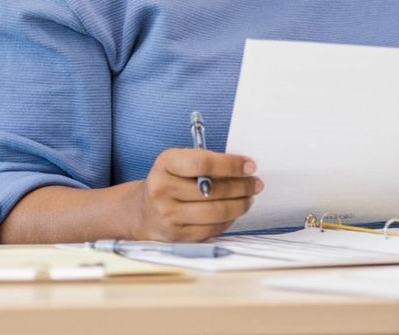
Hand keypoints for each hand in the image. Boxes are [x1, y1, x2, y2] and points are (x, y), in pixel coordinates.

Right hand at [133, 148, 262, 241]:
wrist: (143, 212)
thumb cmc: (169, 181)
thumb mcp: (178, 162)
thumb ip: (206, 162)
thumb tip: (243, 169)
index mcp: (165, 164)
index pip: (203, 163)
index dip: (231, 165)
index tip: (250, 166)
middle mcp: (162, 190)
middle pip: (212, 190)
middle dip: (241, 187)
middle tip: (255, 183)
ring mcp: (168, 216)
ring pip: (215, 212)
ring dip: (239, 205)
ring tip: (248, 198)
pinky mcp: (177, 236)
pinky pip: (212, 229)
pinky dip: (228, 220)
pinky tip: (233, 212)